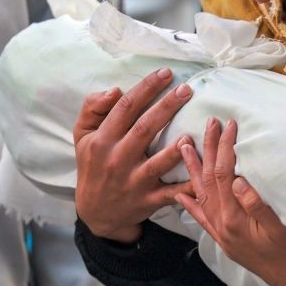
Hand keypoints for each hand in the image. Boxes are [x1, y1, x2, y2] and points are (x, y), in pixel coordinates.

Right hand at [74, 68, 194, 242]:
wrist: (96, 212)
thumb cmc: (93, 165)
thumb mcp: (82, 136)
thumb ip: (92, 109)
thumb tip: (114, 90)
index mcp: (103, 140)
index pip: (125, 108)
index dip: (146, 88)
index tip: (166, 73)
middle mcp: (118, 159)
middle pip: (145, 129)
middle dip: (167, 107)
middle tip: (186, 89)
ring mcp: (134, 181)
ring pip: (158, 163)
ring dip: (177, 149)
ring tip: (194, 133)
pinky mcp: (149, 200)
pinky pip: (171, 193)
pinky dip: (188, 186)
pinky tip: (203, 172)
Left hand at [177, 118, 285, 285]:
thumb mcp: (280, 227)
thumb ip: (257, 204)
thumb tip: (239, 179)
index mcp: (233, 218)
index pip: (223, 174)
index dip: (225, 147)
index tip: (229, 125)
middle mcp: (221, 225)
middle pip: (208, 179)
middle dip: (207, 149)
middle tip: (208, 124)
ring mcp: (220, 233)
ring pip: (200, 195)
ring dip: (192, 169)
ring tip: (184, 146)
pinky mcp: (224, 239)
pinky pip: (201, 218)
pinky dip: (190, 204)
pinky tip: (181, 193)